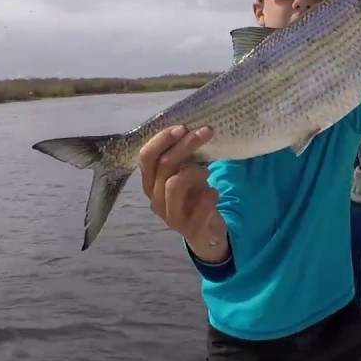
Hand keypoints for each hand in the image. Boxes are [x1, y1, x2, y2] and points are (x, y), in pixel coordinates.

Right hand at [138, 125, 226, 261]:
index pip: (146, 157)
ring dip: (194, 171)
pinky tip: (214, 193)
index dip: (161, 140)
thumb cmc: (193, 197)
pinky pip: (199, 206)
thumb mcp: (186, 174)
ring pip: (174, 184)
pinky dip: (210, 194)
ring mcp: (170, 216)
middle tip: (206, 132)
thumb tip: (193, 127)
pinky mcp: (189, 228)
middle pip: (163, 166)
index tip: (182, 127)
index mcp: (150, 182)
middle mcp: (154, 198)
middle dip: (185, 145)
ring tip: (208, 170)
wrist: (206, 233)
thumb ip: (183, 156)